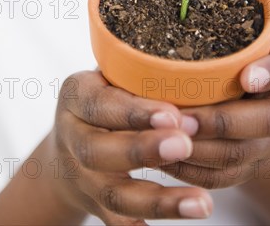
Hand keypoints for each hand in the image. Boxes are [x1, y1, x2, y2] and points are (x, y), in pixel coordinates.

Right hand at [51, 70, 213, 224]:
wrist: (68, 142)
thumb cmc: (104, 94)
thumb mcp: (108, 73)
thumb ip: (136, 68)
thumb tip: (194, 59)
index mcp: (75, 96)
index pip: (100, 104)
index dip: (134, 112)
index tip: (173, 113)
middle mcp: (72, 137)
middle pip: (98, 151)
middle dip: (143, 150)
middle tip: (186, 144)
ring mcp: (82, 177)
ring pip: (114, 195)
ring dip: (159, 200)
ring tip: (202, 203)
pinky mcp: (96, 204)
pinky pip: (118, 223)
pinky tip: (180, 222)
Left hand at [156, 0, 269, 189]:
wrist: (222, 101)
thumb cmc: (220, 51)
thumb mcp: (222, 17)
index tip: (247, 76)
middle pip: (265, 120)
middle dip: (224, 122)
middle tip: (183, 117)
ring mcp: (260, 140)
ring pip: (241, 155)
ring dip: (202, 150)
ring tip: (164, 138)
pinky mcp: (241, 165)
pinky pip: (221, 178)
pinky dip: (193, 172)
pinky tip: (164, 160)